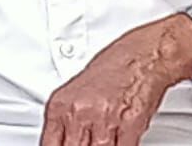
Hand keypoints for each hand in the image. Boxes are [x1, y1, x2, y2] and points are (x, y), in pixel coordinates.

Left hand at [41, 16, 191, 145]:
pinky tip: (118, 139)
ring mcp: (103, 119)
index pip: (49, 145)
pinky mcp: (128, 125)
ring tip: (103, 138)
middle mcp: (79, 112)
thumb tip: (64, 141)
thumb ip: (67, 122)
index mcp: (61, 105)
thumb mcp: (76, 92)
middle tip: (89, 139)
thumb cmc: (113, 68)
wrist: (143, 56)